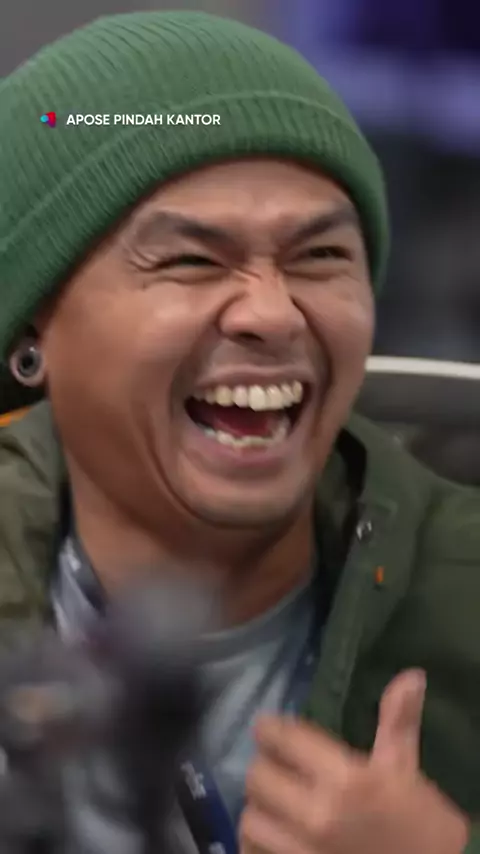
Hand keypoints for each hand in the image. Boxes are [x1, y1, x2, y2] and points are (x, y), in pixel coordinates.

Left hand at [240, 670, 469, 853]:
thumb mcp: (405, 768)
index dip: (269, 729)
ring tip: (274, 801)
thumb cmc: (417, 822)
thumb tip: (411, 675)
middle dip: (266, 766)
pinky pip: (253, 852)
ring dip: (260, 807)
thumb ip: (397, 719)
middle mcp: (318, 815)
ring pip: (250, 818)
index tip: (269, 728)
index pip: (284, 740)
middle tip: (276, 764)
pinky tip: (274, 833)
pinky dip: (258, 842)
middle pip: (258, 776)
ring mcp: (303, 851)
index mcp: (346, 780)